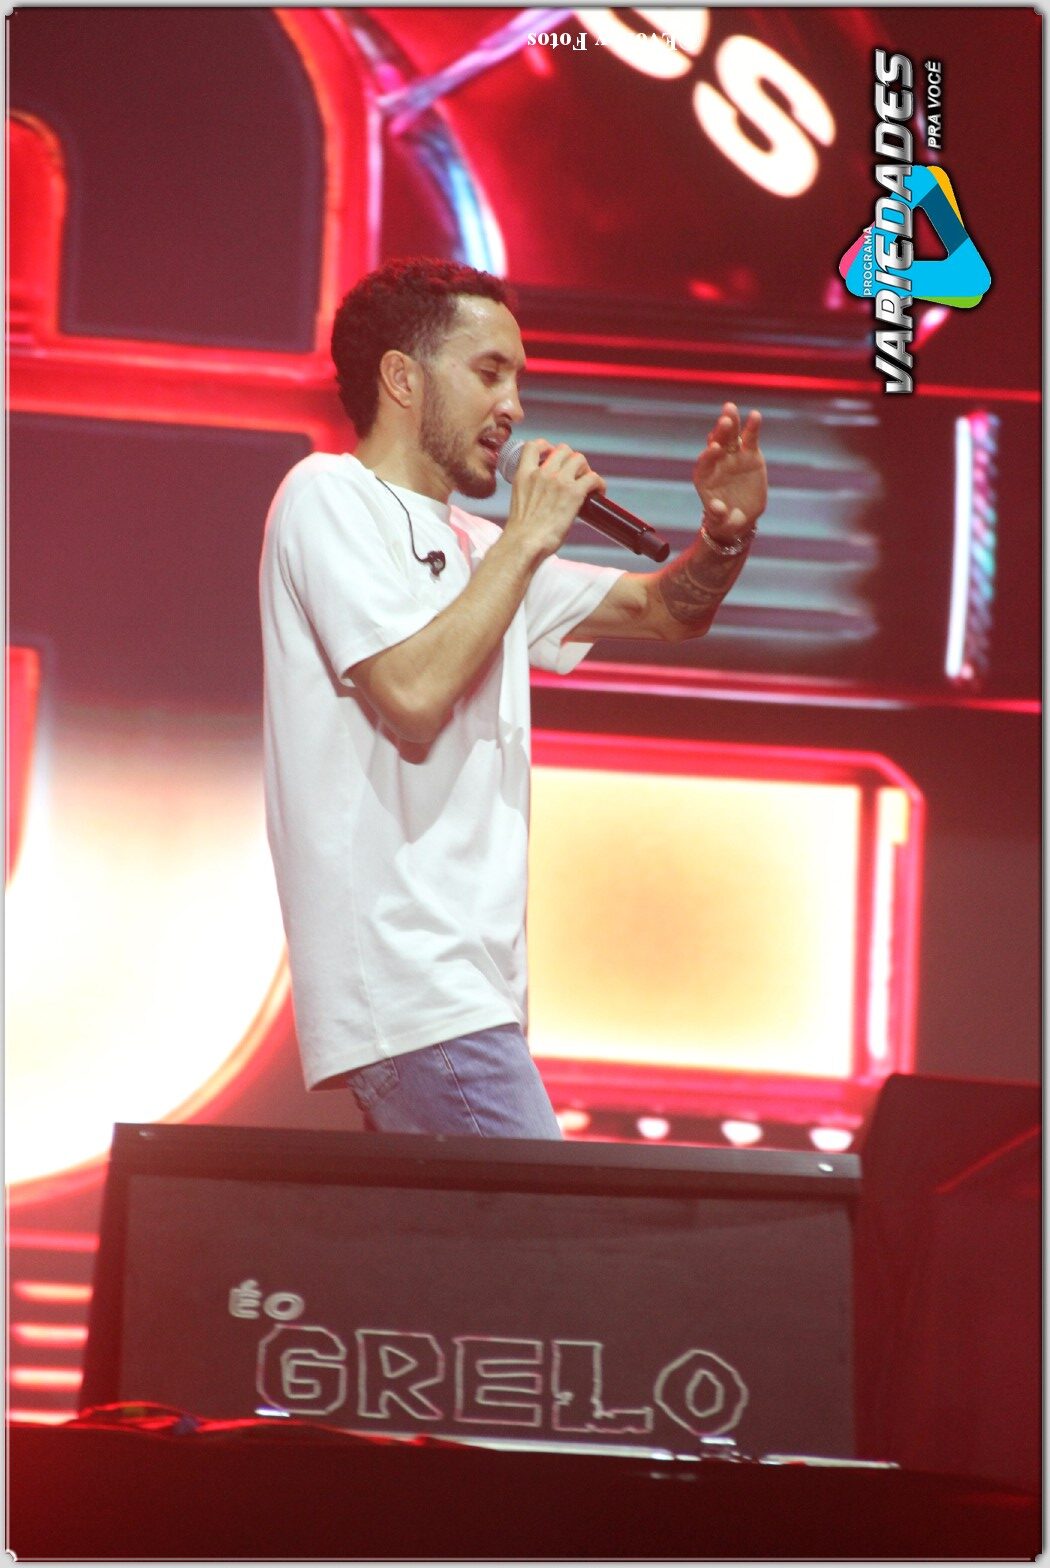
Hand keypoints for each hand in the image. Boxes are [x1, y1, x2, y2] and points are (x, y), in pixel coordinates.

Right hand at [504, 439, 605, 561]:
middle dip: (571, 459)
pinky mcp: (574, 492)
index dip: (546, 446)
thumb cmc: (521, 533)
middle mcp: (541, 473)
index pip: (533, 446)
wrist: (524, 544)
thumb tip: (545, 501)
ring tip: (587, 483)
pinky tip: (599, 493)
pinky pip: (593, 478)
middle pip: (563, 450)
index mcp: (524, 475)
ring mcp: (558, 481)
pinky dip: (599, 483)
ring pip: (579, 459)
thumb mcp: (520, 503)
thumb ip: (531, 493)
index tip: (552, 455)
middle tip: (575, 475)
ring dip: (585, 469)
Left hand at [692, 402, 766, 542]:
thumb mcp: (722, 522)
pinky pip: (750, 438)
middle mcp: (716, 462)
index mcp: (704, 477)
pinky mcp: (749, 453)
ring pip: (730, 436)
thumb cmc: (725, 520)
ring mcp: (732, 455)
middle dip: (719, 433)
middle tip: (724, 421)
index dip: (709, 455)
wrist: (740, 515)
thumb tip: (716, 508)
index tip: (714, 448)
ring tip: (730, 408)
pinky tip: (755, 415)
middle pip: (716, 444)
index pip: (704, 463)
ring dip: (730, 422)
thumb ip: (717, 515)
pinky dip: (752, 427)